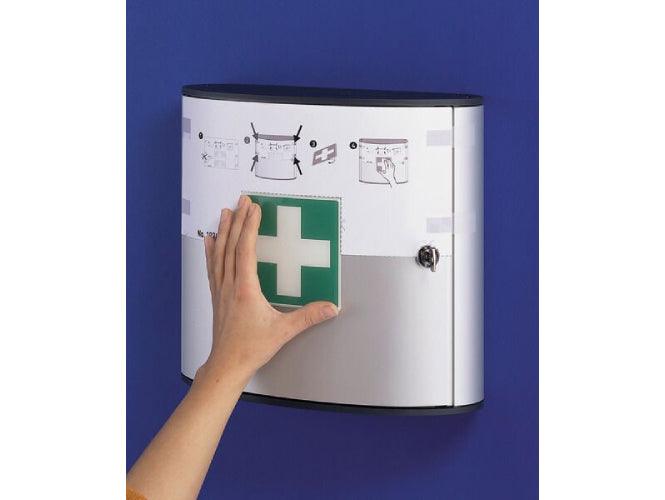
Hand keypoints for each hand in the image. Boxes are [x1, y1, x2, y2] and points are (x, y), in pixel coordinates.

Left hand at [197, 195, 337, 387]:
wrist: (226, 364)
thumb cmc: (251, 348)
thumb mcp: (283, 332)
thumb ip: (307, 317)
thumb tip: (330, 307)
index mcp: (245, 289)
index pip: (246, 250)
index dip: (249, 227)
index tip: (254, 208)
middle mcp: (230, 285)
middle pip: (231, 245)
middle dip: (238, 220)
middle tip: (242, 200)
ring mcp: (221, 289)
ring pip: (219, 252)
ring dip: (224, 230)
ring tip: (226, 212)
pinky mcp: (217, 296)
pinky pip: (212, 266)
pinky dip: (211, 250)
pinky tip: (210, 240)